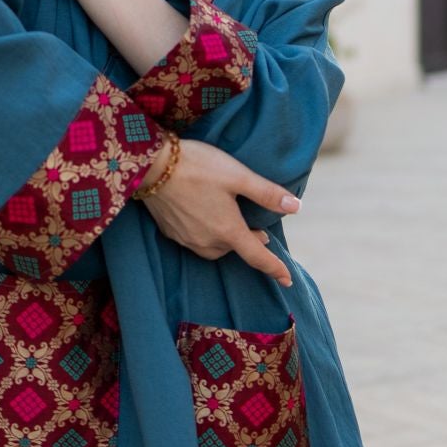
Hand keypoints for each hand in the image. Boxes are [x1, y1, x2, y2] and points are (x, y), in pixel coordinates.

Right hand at [140, 137, 299, 286]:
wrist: (150, 165)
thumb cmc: (198, 166)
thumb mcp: (238, 175)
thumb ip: (267, 193)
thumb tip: (296, 207)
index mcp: (228, 230)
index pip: (257, 257)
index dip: (275, 269)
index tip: (287, 281)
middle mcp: (207, 241)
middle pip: (234, 250)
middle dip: (249, 243)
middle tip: (258, 231)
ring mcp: (186, 238)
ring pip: (213, 249)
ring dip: (227, 241)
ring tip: (231, 225)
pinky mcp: (169, 231)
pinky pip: (194, 242)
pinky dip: (206, 236)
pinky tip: (204, 220)